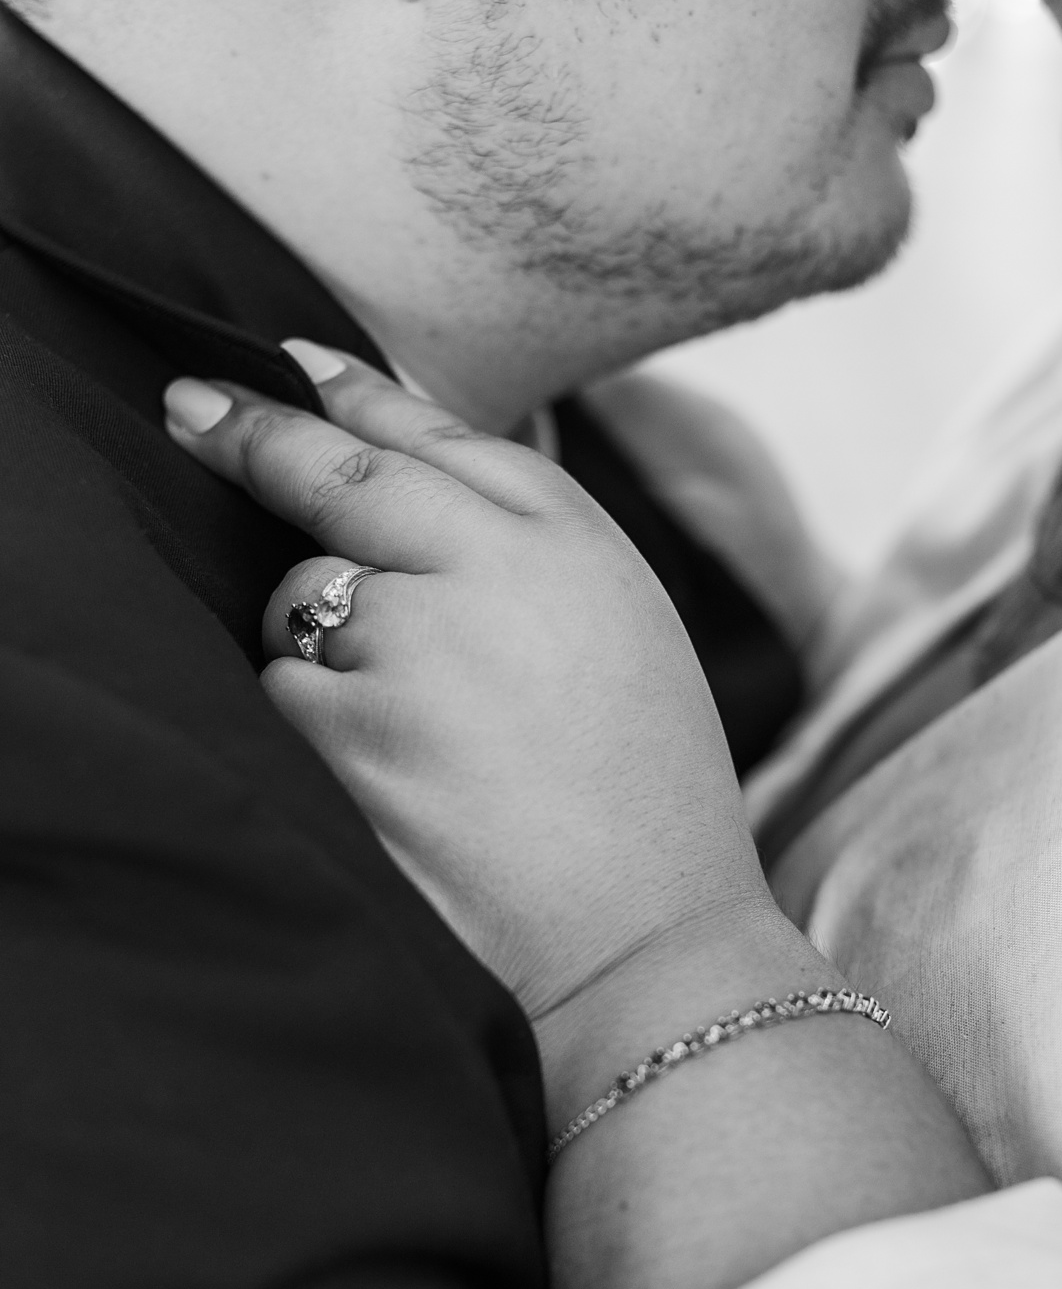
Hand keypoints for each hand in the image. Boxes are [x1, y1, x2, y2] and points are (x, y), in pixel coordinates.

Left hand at [163, 347, 783, 1080]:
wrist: (647, 926)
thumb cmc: (646, 791)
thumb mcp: (624, 629)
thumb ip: (530, 545)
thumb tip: (411, 472)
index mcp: (575, 537)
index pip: (438, 434)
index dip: (355, 394)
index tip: (288, 362)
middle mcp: (494, 564)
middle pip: (338, 474)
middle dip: (252, 437)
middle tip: (187, 408)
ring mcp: (417, 638)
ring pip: (301, 600)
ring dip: (324, 644)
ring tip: (428, 734)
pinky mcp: (352, 722)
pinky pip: (286, 692)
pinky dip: (317, 726)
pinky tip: (403, 778)